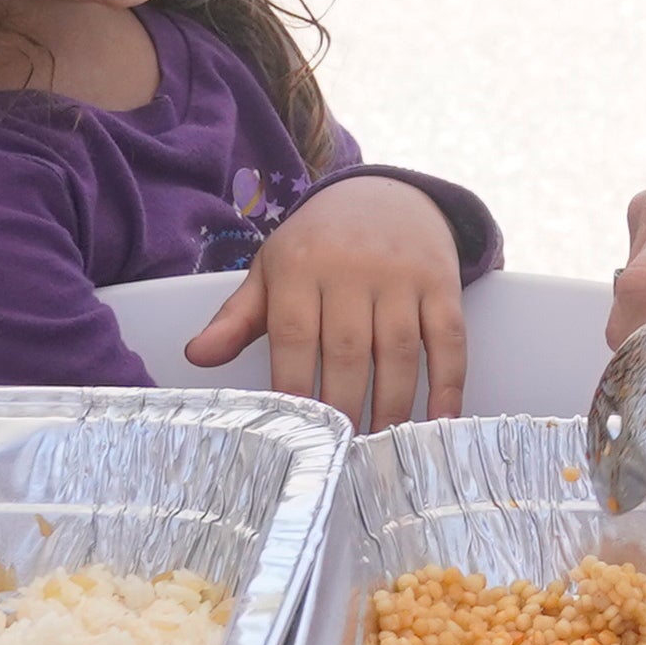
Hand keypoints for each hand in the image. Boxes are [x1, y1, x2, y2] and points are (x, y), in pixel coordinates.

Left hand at [188, 174, 464, 430]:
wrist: (384, 192)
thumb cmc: (319, 243)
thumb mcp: (272, 269)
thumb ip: (238, 317)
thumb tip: (197, 356)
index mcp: (301, 266)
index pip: (293, 335)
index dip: (293, 386)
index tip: (295, 432)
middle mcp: (352, 268)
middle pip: (348, 349)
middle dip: (343, 406)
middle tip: (340, 452)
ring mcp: (402, 275)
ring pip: (399, 349)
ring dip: (392, 403)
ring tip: (381, 445)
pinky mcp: (442, 282)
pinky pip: (449, 338)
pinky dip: (448, 383)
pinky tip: (439, 420)